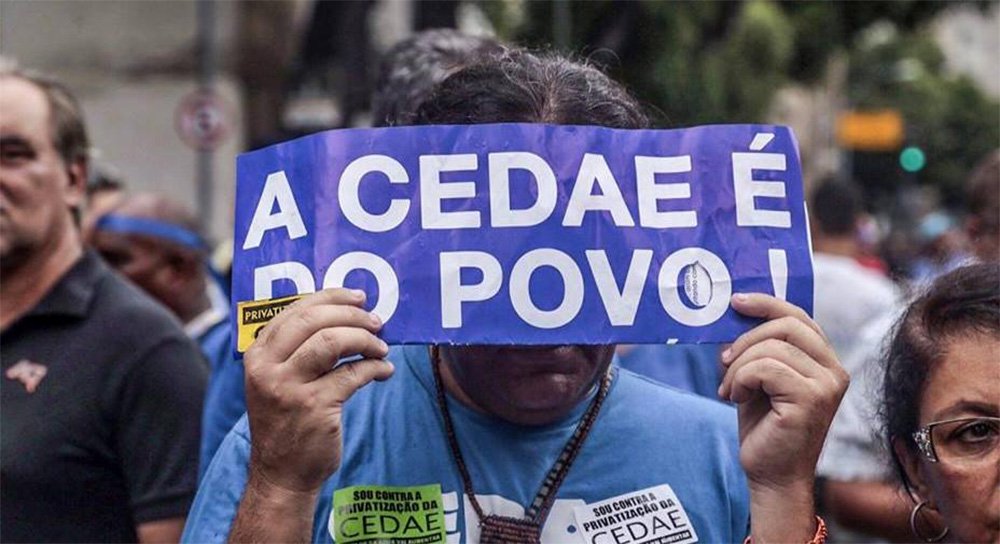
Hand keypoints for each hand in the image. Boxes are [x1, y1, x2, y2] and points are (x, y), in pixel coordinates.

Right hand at [243, 288, 393, 494]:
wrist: (281, 473)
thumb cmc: (286, 420)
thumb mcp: (275, 380)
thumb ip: (296, 349)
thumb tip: (343, 314)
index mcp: (257, 355)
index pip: (295, 311)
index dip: (330, 298)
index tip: (358, 298)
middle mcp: (267, 368)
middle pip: (314, 320)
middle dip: (351, 315)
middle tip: (376, 321)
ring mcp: (290, 388)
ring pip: (333, 342)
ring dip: (365, 340)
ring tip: (381, 347)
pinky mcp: (315, 408)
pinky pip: (353, 375)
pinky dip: (375, 368)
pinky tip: (384, 371)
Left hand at [719, 293, 847, 540]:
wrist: (771, 475)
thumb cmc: (764, 427)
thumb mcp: (757, 378)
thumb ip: (755, 348)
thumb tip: (732, 314)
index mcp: (824, 360)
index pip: (798, 316)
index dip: (766, 304)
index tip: (735, 302)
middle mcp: (834, 370)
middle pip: (785, 325)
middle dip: (745, 338)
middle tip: (724, 362)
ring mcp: (826, 385)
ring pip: (770, 348)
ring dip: (738, 367)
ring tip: (729, 389)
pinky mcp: (811, 400)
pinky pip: (765, 369)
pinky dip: (740, 379)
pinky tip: (735, 398)